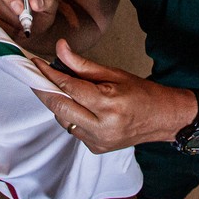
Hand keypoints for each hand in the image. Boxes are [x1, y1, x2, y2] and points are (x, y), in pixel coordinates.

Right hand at [0, 0, 58, 40]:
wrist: (34, 26)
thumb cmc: (39, 11)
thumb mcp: (49, 4)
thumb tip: (34, 1)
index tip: (20, 9)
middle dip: (8, 13)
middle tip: (22, 23)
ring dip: (6, 24)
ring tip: (21, 27)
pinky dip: (1, 31)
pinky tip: (12, 33)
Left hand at [31, 40, 195, 153]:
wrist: (163, 119)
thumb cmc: (141, 93)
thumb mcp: (113, 73)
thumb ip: (82, 65)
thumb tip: (60, 49)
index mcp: (109, 104)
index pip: (69, 87)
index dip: (49, 74)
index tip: (36, 64)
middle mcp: (102, 126)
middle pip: (59, 106)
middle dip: (43, 89)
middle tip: (35, 75)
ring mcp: (98, 141)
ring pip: (62, 119)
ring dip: (57, 102)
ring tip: (59, 88)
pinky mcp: (96, 149)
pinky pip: (72, 129)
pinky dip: (69, 115)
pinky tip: (76, 105)